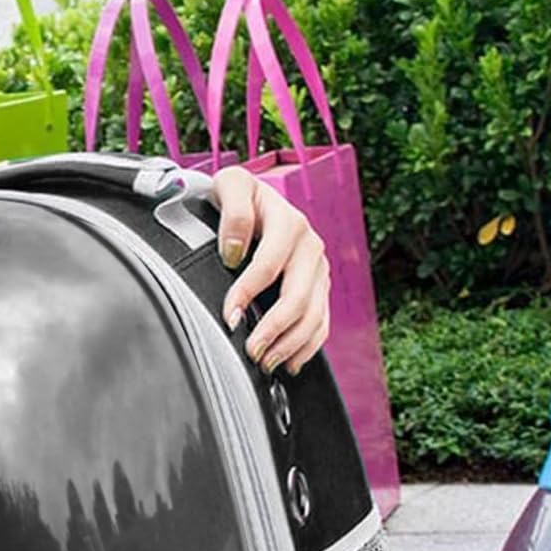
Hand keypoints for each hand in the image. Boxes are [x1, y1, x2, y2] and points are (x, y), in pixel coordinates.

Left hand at [209, 166, 330, 375]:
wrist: (257, 199)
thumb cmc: (239, 195)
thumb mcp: (231, 186)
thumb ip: (233, 210)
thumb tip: (234, 251)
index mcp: (290, 223)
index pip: (269, 265)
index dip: (248, 293)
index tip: (228, 317)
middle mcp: (310, 247)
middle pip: (298, 297)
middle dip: (274, 329)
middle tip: (251, 351)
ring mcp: (318, 270)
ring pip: (314, 316)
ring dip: (290, 344)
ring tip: (265, 363)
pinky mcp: (319, 287)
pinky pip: (322, 323)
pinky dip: (307, 347)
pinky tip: (290, 363)